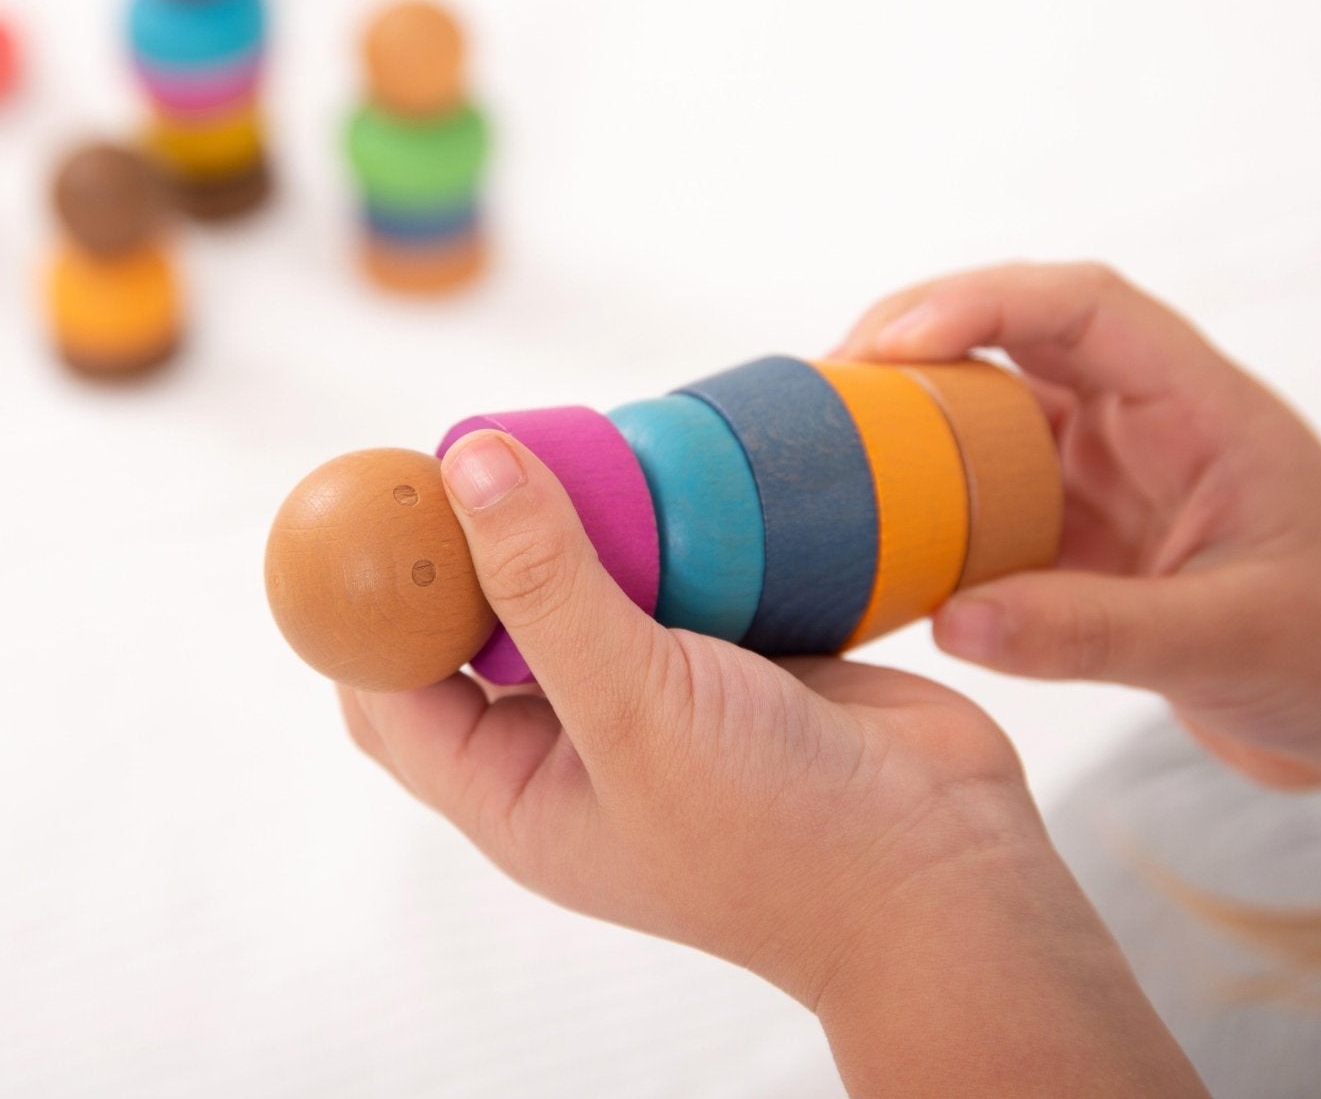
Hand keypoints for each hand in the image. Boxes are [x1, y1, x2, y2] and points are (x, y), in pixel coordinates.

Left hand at [342, 431, 1200, 1094]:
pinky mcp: (731, 653)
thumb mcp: (635, 710)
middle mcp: (571, 740)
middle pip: (476, 622)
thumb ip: (547, 584)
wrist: (950, 875)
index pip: (389, 687)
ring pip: (577, 582)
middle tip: (480, 451)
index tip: (377, 495)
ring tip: (574, 444)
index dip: (370, 599)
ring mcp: (654, 694)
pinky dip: (665, 520)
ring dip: (573, 518)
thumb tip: (469, 464)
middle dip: (469, 540)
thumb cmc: (782, 841)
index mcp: (513, 789)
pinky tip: (667, 466)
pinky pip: (671, 569)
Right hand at [835, 262, 1320, 806]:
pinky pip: (990, 506)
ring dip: (914, 427)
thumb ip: (1093, 631)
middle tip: (826, 387)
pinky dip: (931, 515)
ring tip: (829, 452)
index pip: (1081, 305)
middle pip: (1015, 338)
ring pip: (991, 419)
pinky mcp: (1089, 542)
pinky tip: (877, 545)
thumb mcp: (1231, 643)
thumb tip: (953, 619)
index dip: (978, 301)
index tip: (888, 344)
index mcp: (1201, 406)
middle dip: (915, 341)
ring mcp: (1113, 481)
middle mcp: (1148, 426)